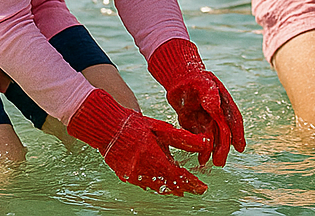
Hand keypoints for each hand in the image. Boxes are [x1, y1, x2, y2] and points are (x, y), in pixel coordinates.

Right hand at [67, 88, 207, 195]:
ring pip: (157, 187)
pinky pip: (146, 185)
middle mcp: (143, 171)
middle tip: (196, 189)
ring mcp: (133, 176)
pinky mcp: (127, 177)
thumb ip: (183, 139)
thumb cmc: (137, 126)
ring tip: (183, 190)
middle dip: (184, 188)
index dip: (191, 183)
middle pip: (168, 185)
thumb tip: (204, 143)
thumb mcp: (162, 128)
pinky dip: (158, 186)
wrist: (109, 129)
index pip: (177, 176)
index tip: (202, 187)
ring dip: (171, 189)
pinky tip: (164, 185)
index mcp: (153, 158)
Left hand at [147, 39, 244, 166]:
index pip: (234, 119)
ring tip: (208, 163)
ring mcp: (206, 118)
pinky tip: (199, 159)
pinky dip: (200, 148)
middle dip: (223, 148)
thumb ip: (210, 95)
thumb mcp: (203, 83)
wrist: (180, 77)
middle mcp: (217, 112)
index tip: (240, 148)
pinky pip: (199, 138)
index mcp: (223, 102)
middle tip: (220, 162)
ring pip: (212, 138)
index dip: (238, 134)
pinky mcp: (194, 123)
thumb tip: (217, 110)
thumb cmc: (194, 78)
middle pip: (223, 132)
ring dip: (212, 151)